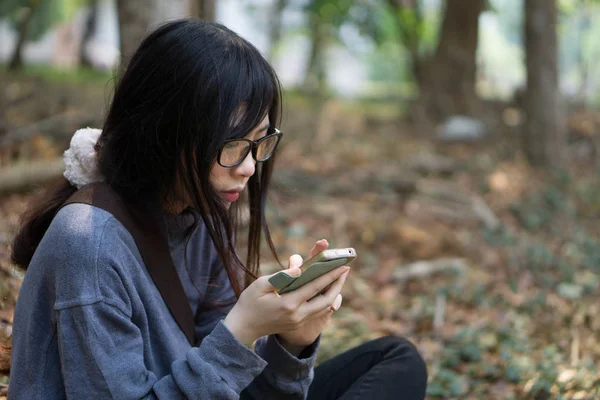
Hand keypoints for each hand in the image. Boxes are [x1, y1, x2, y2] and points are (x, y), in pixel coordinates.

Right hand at [223, 239, 349, 347]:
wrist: (243, 328)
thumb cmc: (249, 303)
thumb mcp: (260, 285)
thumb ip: (280, 277)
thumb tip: (299, 269)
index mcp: (288, 304)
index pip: (314, 287)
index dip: (330, 275)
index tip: (341, 265)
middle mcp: (297, 315)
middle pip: (326, 300)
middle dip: (338, 284)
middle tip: (345, 269)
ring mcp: (299, 321)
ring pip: (324, 307)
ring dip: (334, 292)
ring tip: (339, 277)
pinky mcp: (298, 324)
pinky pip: (317, 311)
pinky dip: (325, 299)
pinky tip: (327, 288)